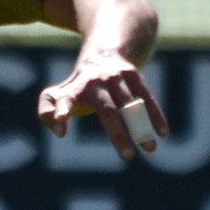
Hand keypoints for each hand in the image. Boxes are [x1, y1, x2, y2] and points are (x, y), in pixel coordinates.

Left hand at [36, 52, 168, 159]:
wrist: (104, 52)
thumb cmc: (79, 86)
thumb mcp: (57, 94)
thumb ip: (46, 112)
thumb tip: (60, 131)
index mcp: (75, 90)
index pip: (66, 99)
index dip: (63, 108)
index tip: (61, 119)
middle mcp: (96, 82)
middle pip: (109, 111)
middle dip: (119, 133)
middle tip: (127, 157)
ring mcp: (116, 78)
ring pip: (131, 105)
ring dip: (142, 127)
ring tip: (150, 148)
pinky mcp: (133, 75)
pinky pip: (146, 97)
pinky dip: (155, 114)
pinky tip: (162, 133)